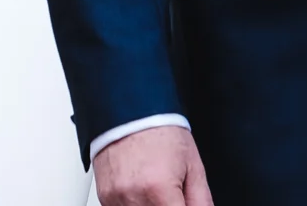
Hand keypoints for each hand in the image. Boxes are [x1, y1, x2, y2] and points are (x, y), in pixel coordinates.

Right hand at [95, 125, 212, 205]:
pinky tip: (141, 188)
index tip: (182, 201)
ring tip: (155, 187)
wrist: (130, 110)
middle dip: (168, 204)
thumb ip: (201, 202)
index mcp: (159, 190)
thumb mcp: (193, 166)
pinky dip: (135, 204)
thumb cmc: (161, 132)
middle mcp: (134, 196)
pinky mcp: (105, 196)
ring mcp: (115, 197)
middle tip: (171, 193)